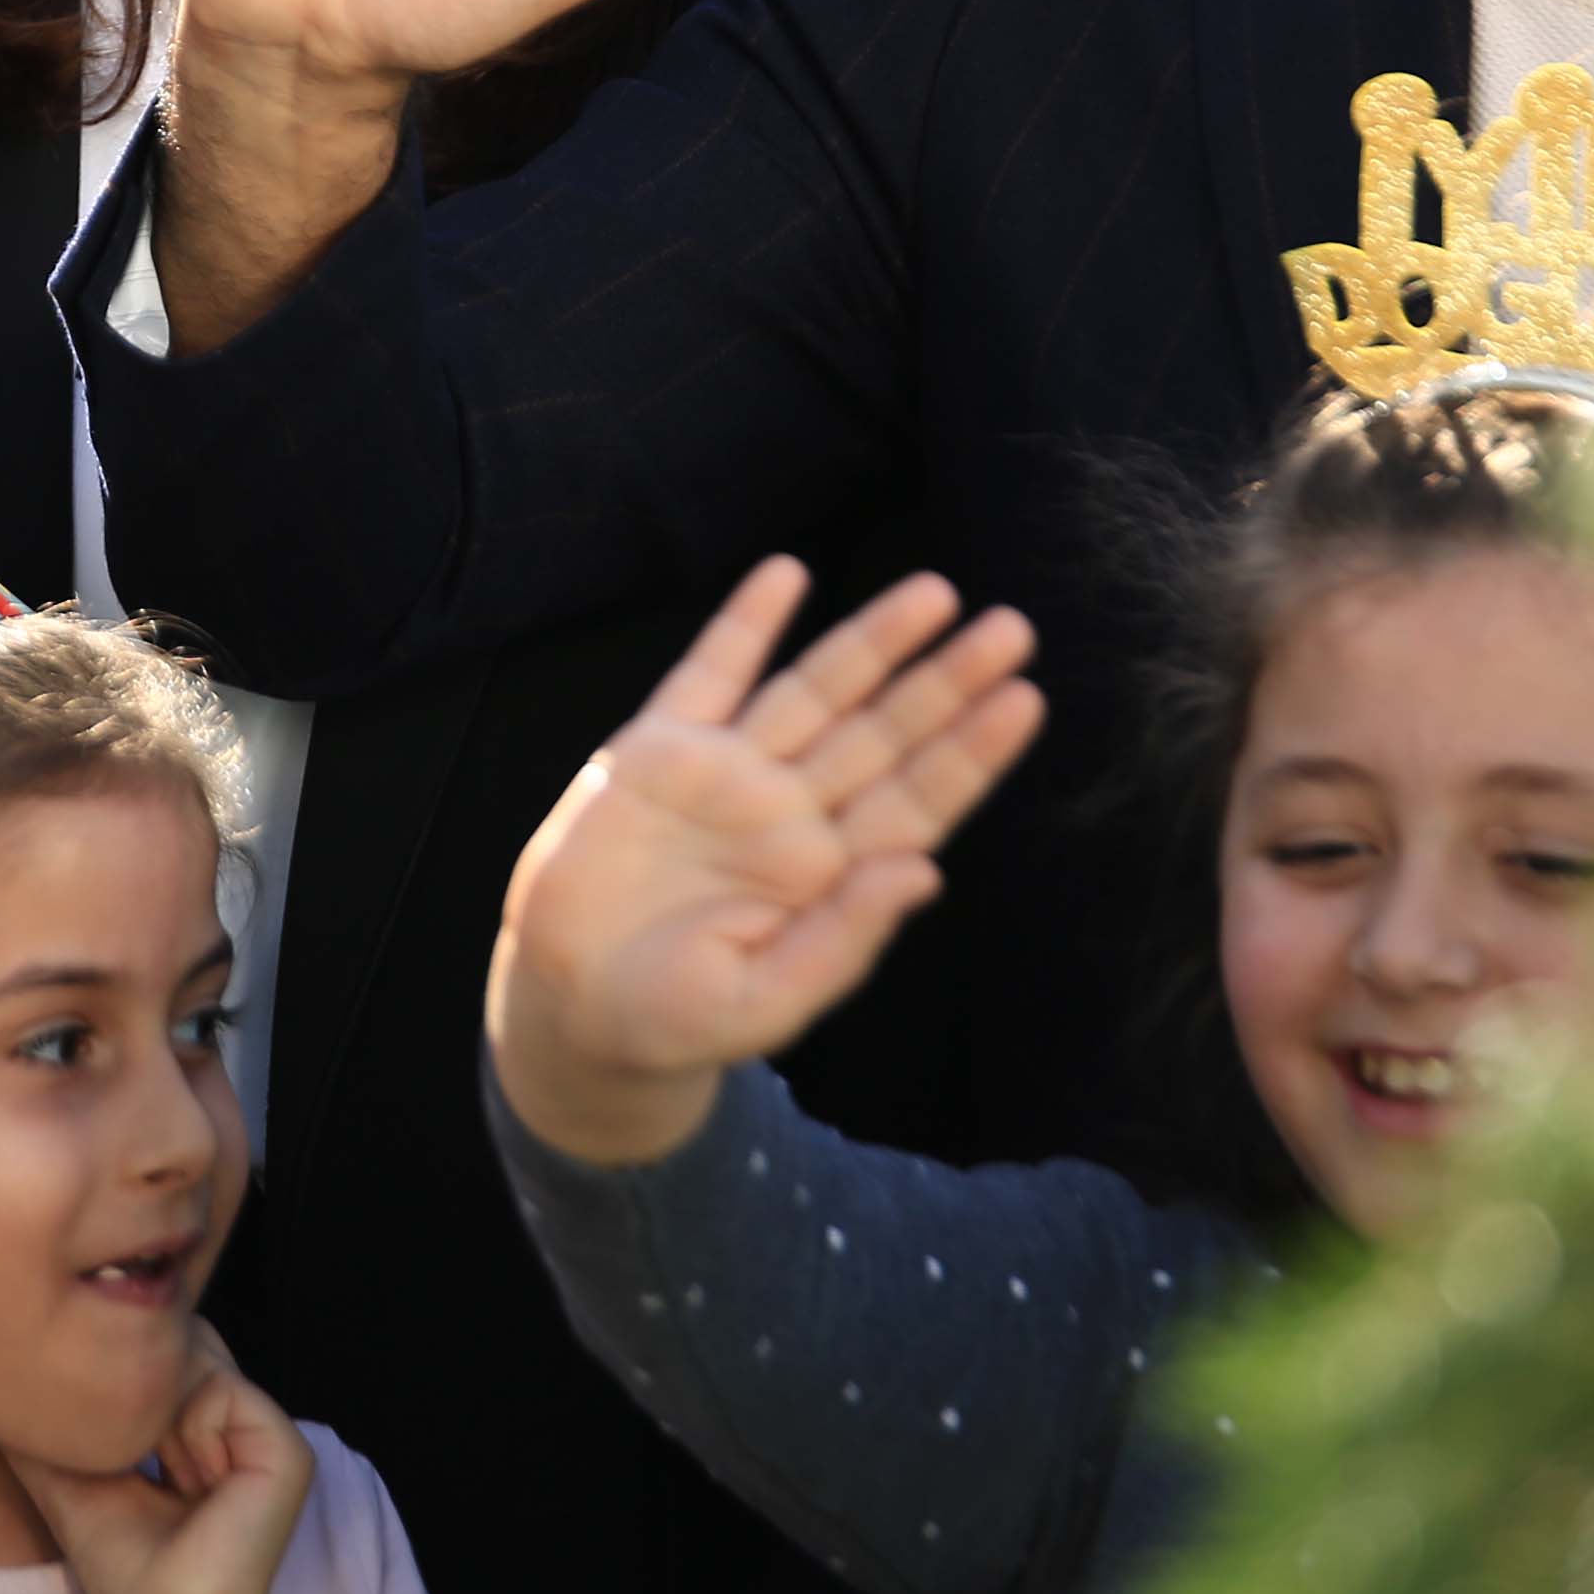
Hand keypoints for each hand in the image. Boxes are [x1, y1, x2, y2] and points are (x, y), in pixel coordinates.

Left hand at [5, 1326, 317, 1593]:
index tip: (96, 1423)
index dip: (121, 1371)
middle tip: (128, 1456)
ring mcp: (264, 1434)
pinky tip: (189, 1483)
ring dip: (157, 1411)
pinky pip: (222, 1392)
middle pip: (179, 1341)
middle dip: (138, 1386)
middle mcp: (235, 1421)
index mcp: (198, 1426)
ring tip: (158, 1472)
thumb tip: (1, 1364)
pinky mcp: (284, 1450)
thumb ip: (50, 1415)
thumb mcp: (70, 1470)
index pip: (162, 1350)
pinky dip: (190, 1431)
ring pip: (196, 1357)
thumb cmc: (122, 1564)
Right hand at [487, 558, 1044, 1170]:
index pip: (918, 802)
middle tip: (1013, 628)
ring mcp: (728, 774)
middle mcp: (792, 813)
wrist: (569, 1005)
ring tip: (935, 592)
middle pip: (884, 733)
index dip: (971, 751)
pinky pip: (711, 672)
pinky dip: (748, 622)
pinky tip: (789, 573)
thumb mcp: (765, 1003)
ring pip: (815, 690)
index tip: (1024, 700)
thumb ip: (843, 938)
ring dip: (873, 639)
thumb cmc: (673, 1019)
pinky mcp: (657, 751)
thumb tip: (926, 872)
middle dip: (946, 681)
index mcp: (830, 876)